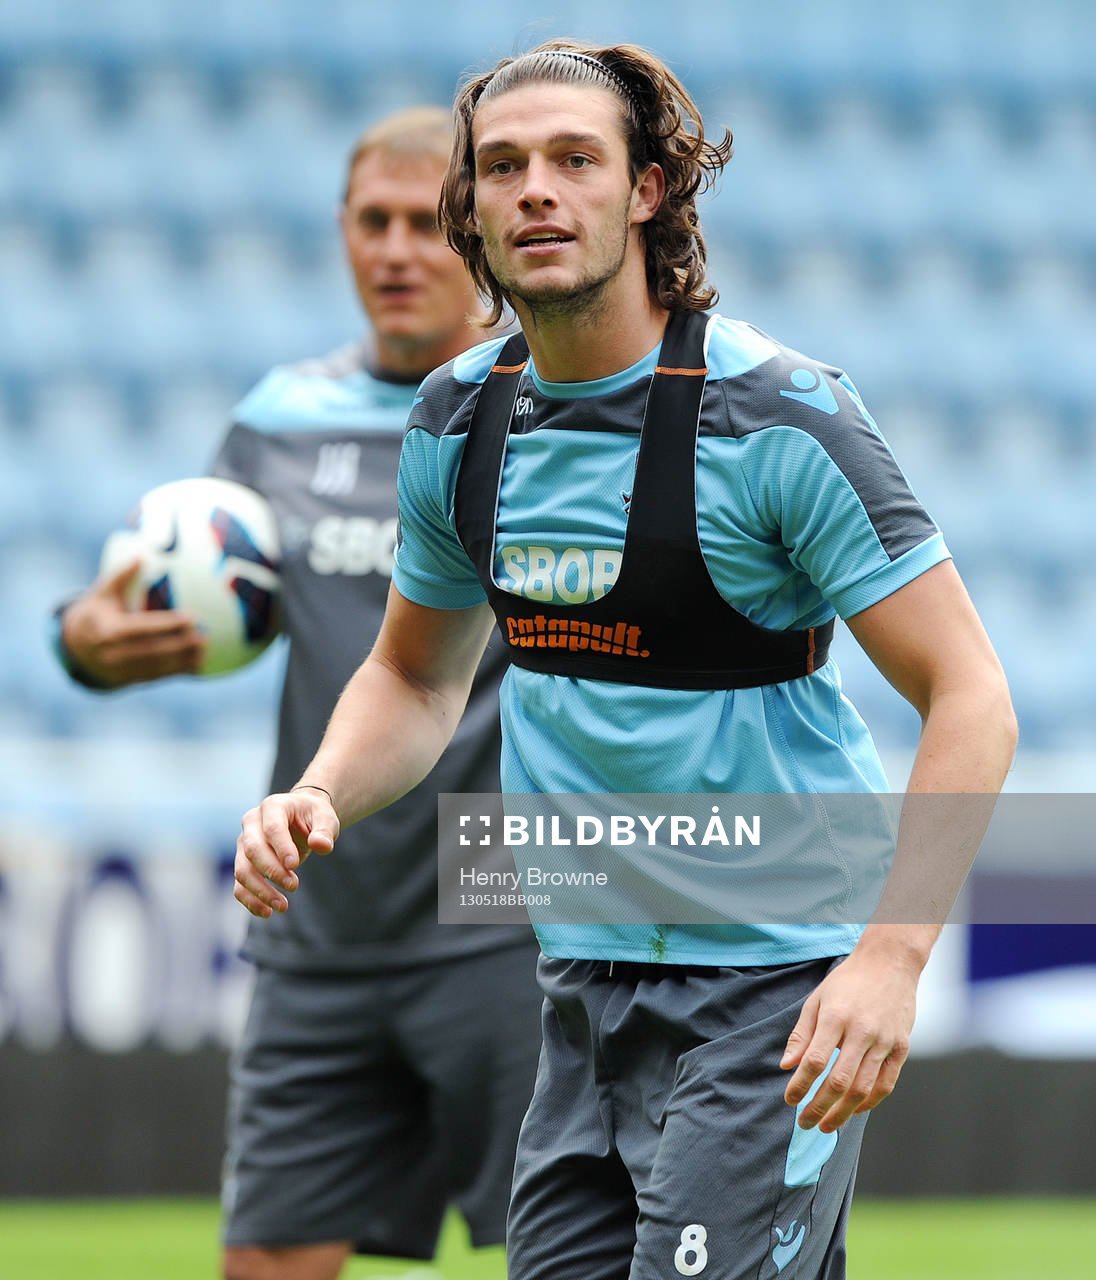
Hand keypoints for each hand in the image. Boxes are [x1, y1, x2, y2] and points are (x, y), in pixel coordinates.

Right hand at [62, 561, 205, 685]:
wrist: (75, 647)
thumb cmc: (95, 613)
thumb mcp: (100, 594)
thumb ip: (120, 576)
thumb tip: (141, 556)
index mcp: (108, 630)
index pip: (142, 628)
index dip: (168, 624)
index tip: (192, 618)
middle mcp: (113, 653)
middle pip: (152, 650)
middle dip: (180, 646)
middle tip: (205, 636)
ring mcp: (120, 670)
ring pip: (156, 667)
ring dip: (183, 661)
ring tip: (205, 651)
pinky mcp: (128, 680)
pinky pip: (156, 677)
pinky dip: (177, 673)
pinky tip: (197, 666)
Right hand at [233, 789, 340, 917]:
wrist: (300, 817)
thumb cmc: (313, 816)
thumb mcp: (325, 817)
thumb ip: (324, 830)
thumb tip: (321, 846)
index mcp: (272, 807)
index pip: (271, 827)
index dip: (281, 847)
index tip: (294, 866)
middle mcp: (252, 824)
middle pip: (252, 849)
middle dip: (271, 870)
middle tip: (294, 886)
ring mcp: (244, 844)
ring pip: (242, 870)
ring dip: (260, 890)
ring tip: (283, 906)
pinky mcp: (243, 862)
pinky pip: (239, 885)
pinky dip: (250, 900)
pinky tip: (267, 912)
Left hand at [780, 941, 919, 1131]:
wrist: (890, 963)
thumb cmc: (848, 981)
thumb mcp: (817, 999)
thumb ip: (802, 1034)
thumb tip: (787, 1065)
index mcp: (836, 1017)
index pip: (815, 1061)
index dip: (801, 1085)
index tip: (790, 1100)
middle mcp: (862, 1031)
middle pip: (839, 1081)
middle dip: (819, 1107)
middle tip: (805, 1123)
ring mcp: (885, 1041)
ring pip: (863, 1088)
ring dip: (843, 1113)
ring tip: (827, 1125)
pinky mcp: (902, 1047)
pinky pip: (886, 1084)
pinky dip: (869, 1102)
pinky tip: (854, 1110)